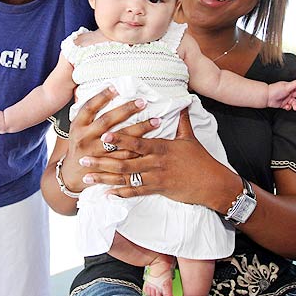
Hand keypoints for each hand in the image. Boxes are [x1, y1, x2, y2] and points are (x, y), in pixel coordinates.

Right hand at [60, 86, 157, 192]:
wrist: (72, 173)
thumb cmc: (79, 145)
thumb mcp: (77, 128)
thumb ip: (89, 113)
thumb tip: (105, 91)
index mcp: (77, 126)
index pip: (89, 107)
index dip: (102, 96)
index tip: (116, 87)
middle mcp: (85, 138)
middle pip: (107, 121)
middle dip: (126, 110)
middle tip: (142, 102)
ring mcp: (96, 154)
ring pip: (120, 140)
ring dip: (140, 129)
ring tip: (156, 121)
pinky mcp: (106, 167)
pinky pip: (125, 156)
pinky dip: (139, 148)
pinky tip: (153, 141)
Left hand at [79, 108, 234, 209]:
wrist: (213, 184)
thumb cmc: (201, 160)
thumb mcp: (190, 137)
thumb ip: (181, 120)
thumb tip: (182, 101)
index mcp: (161, 148)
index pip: (136, 142)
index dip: (119, 139)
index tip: (103, 135)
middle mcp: (155, 164)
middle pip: (124, 163)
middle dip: (101, 162)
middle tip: (82, 160)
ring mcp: (155, 179)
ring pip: (125, 179)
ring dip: (105, 179)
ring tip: (87, 179)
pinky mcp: (158, 191)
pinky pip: (136, 193)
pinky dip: (120, 194)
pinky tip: (106, 194)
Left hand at [267, 77, 295, 109]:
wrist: (266, 97)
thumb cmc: (275, 90)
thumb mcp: (286, 87)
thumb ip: (294, 84)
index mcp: (290, 87)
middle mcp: (288, 92)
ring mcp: (286, 98)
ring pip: (294, 102)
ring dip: (295, 105)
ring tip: (294, 107)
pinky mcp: (283, 104)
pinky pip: (289, 106)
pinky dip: (289, 107)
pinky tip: (287, 107)